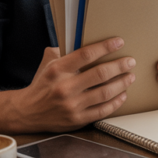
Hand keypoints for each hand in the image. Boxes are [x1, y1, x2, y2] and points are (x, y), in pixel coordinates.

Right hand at [12, 37, 134, 131]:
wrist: (26, 112)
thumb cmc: (42, 85)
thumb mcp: (47, 64)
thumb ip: (63, 51)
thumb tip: (82, 37)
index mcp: (57, 70)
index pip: (86, 55)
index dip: (105, 47)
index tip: (119, 42)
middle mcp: (64, 88)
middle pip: (100, 74)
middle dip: (120, 66)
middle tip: (130, 61)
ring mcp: (72, 106)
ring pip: (105, 93)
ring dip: (122, 83)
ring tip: (130, 76)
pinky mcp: (77, 120)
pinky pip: (102, 110)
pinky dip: (116, 102)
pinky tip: (123, 94)